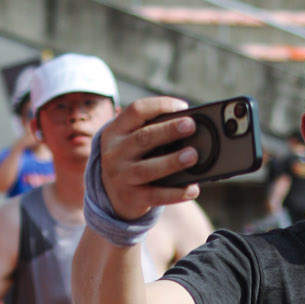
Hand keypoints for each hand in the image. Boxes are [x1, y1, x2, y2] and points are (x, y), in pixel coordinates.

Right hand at [96, 97, 199, 221]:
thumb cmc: (130, 159)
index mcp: (116, 131)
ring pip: (148, 168)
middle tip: (190, 125)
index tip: (182, 106)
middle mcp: (115, 152)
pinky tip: (192, 188)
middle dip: (168, 130)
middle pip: (143, 138)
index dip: (160, 105)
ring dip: (172, 161)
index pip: (135, 111)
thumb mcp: (130, 141)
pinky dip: (176, 193)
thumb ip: (151, 131)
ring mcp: (122, 176)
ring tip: (193, 155)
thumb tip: (189, 127)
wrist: (111, 194)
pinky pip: (156, 195)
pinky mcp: (132, 198)